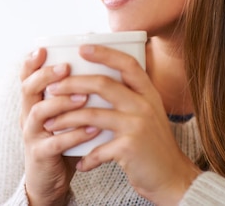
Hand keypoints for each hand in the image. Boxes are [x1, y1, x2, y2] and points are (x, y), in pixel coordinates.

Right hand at [19, 48, 100, 205]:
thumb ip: (74, 93)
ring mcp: (32, 135)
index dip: (31, 62)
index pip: (26, 76)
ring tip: (84, 97)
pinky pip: (55, 143)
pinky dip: (74, 135)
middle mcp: (28, 116)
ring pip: (38, 113)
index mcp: (33, 102)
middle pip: (28, 89)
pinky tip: (92, 129)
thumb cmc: (63, 141)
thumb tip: (99, 63)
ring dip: (61, 103)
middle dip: (45, 76)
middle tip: (66, 68)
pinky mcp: (41, 155)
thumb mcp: (64, 114)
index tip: (43, 49)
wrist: (51, 181)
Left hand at [42, 44, 200, 204]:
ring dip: (67, 120)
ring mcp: (137, 125)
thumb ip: (129, 98)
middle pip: (103, 84)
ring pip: (92, 115)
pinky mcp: (129, 148)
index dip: (105, 53)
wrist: (174, 177)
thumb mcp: (148, 114)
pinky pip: (97, 148)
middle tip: (52, 88)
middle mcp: (144, 105)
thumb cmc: (154, 145)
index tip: (82, 48)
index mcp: (148, 93)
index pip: (127, 64)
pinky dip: (85, 156)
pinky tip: (79, 162)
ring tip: (50, 124)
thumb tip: (95, 84)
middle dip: (72, 84)